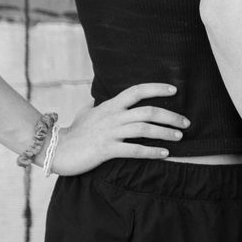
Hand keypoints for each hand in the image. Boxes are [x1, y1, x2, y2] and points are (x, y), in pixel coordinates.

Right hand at [49, 82, 188, 174]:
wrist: (56, 149)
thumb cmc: (73, 133)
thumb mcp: (84, 114)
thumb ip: (93, 106)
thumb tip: (94, 100)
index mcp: (109, 106)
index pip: (136, 91)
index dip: (156, 88)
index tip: (174, 90)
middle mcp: (112, 116)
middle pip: (148, 111)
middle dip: (171, 116)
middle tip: (186, 122)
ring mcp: (109, 132)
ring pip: (144, 129)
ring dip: (165, 132)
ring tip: (179, 137)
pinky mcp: (106, 149)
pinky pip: (134, 149)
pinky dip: (152, 151)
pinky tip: (165, 153)